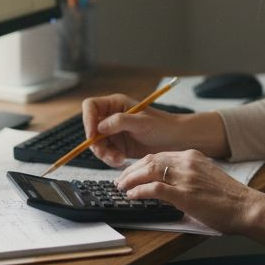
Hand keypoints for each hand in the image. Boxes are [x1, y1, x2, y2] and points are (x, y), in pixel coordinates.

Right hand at [82, 94, 221, 166]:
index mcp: (116, 104)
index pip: (91, 106)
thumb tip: (99, 126)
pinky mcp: (119, 145)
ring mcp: (114, 132)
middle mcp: (112, 117)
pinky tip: (121, 161)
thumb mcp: (141, 122)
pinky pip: (106, 153)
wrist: (177, 141)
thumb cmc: (163, 126)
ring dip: (104, 154)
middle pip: (91, 128)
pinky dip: (110, 159)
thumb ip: (120, 121)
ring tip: (119, 159)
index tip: (93, 135)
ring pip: (97, 144)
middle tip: (107, 154)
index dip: (87, 120)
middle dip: (96, 143)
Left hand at [115, 150, 264, 237]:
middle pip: (149, 160)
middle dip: (131, 171)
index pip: (159, 155)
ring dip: (130, 180)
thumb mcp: (207, 179)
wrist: (246, 207)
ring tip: (121, 188)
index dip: (141, 164)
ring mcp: (185, 177)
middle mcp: (188, 162)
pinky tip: (132, 195)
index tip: (131, 172)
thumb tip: (168, 187)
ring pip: (148, 170)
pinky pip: (153, 188)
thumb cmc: (230, 199)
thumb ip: (188, 178)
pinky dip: (139, 191)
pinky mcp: (183, 193)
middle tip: (120, 181)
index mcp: (193, 156)